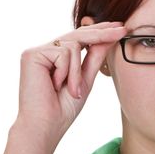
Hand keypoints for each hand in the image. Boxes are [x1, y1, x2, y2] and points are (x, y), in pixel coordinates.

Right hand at [17, 21, 126, 142]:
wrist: (46, 126)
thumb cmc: (63, 108)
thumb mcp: (85, 79)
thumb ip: (94, 57)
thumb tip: (108, 38)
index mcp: (56, 56)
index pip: (80, 38)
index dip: (100, 31)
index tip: (119, 27)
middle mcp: (45, 50)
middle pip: (78, 35)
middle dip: (102, 33)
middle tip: (122, 29)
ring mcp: (37, 51)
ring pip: (73, 45)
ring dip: (77, 71)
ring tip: (73, 90)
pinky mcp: (31, 54)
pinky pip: (63, 53)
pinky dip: (67, 71)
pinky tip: (56, 86)